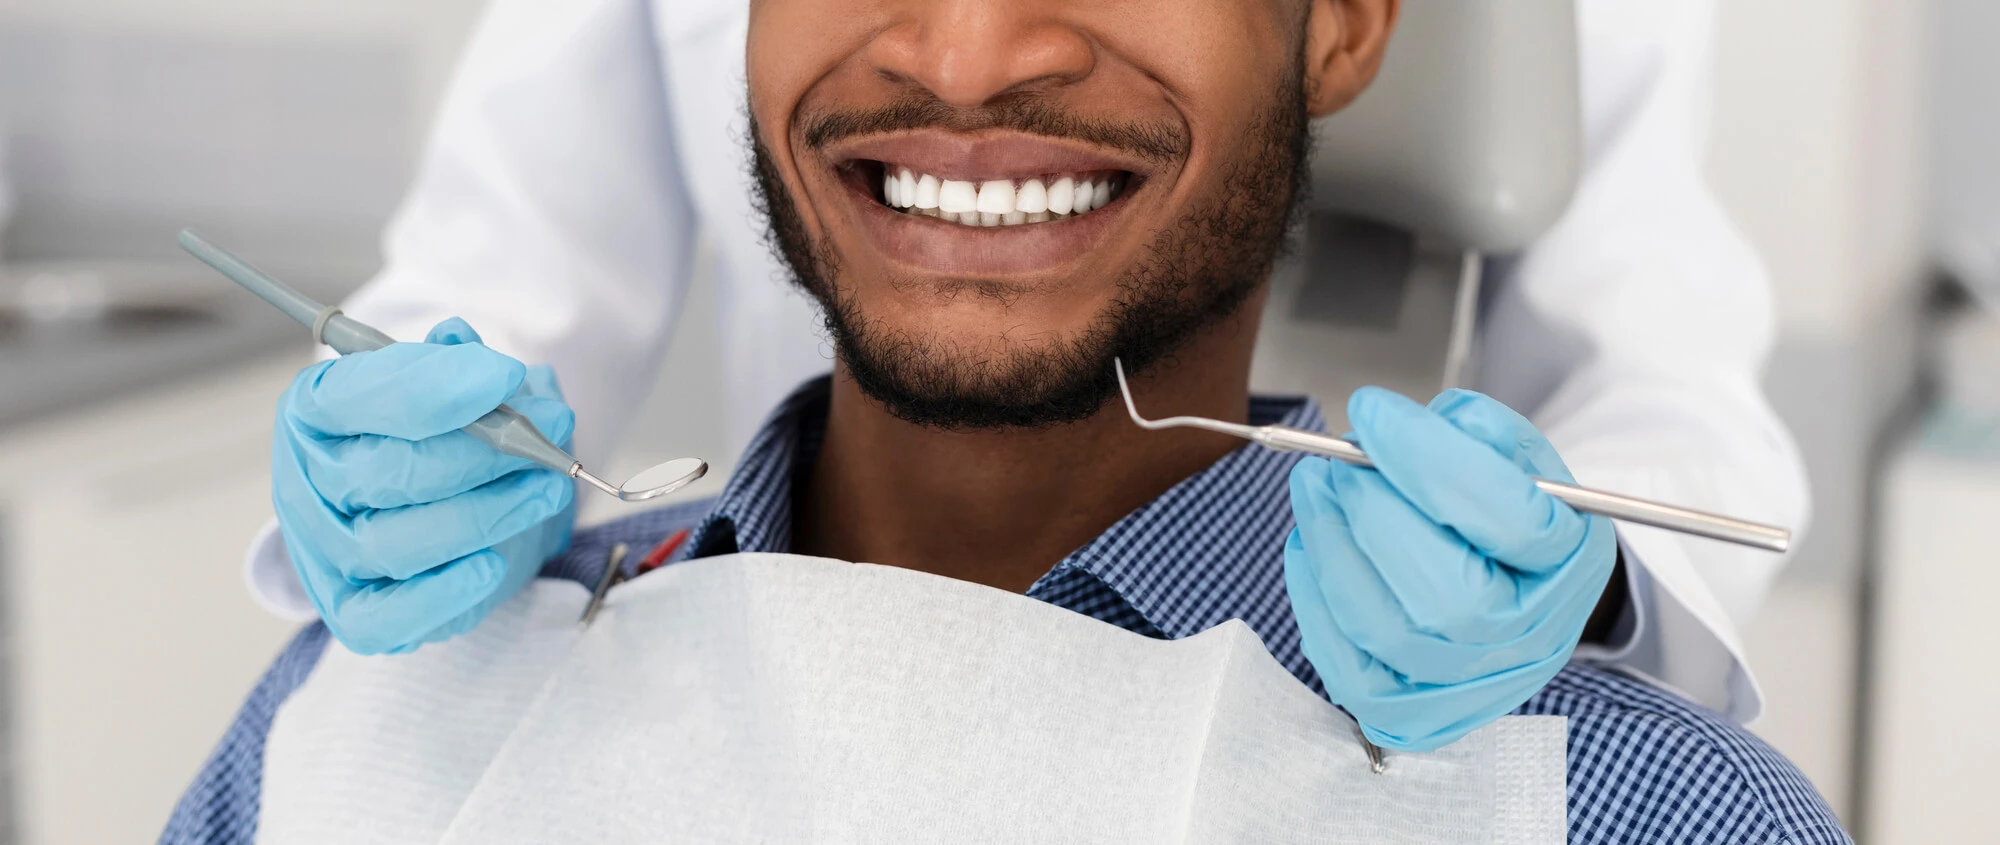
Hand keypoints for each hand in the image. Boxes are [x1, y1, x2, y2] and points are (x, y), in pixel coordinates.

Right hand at [271, 318, 576, 653]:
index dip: (434, 387)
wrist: (438, 508)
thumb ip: (458, 367)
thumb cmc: (441, 435)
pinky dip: (440, 595)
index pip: (356, 395)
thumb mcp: (453, 388)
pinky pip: (383, 620)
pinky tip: (490, 565)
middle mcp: (306, 481)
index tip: (506, 374)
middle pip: (386, 473)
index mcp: (315, 409)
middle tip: (552, 432)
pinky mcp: (353, 611)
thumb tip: (460, 341)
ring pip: (394, 542)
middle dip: (482, 452)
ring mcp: (325, 552)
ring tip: (546, 489)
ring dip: (485, 514)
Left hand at [1284, 387, 1616, 751]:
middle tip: (1335, 464)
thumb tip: (1401, 430)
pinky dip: (1314, 601)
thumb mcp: (1517, 458)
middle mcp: (1531, 638)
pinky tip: (1310, 547)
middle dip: (1375, 515)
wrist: (1508, 588)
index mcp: (1571, 563)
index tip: (1371, 411)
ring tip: (1315, 491)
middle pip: (1449, 596)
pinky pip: (1348, 669)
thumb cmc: (1508, 514)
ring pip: (1388, 633)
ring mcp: (1473, 685)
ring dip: (1333, 550)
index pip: (1510, 519)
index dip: (1428, 460)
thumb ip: (1476, 433)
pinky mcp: (1412, 711)